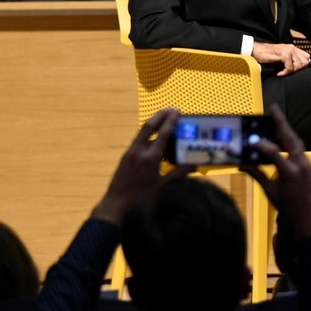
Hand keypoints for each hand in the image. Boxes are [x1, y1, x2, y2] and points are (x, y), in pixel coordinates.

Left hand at [93, 108, 188, 224]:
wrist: (116, 202)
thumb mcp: (161, 184)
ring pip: (142, 131)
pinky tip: (152, 133)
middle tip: (172, 109)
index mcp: (151, 158)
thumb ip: (178, 173)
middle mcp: (140, 151)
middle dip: (161, 115)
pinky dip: (147, 132)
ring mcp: (131, 152)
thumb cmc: (141, 196)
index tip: (178, 112)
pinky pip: (138, 139)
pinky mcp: (126, 155)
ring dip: (153, 121)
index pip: (163, 134)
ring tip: (163, 116)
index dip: (171, 121)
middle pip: (149, 126)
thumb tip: (194, 166)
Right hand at [243, 107, 310, 236]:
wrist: (309, 215)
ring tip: (277, 119)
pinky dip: (290, 140)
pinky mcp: (309, 164)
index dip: (261, 145)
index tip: (251, 140)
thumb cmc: (288, 206)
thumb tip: (242, 165)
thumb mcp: (270, 192)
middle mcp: (300, 164)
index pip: (274, 152)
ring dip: (287, 130)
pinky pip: (299, 148)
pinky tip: (283, 137)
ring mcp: (306, 163)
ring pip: (296, 141)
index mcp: (289, 172)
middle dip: (282, 123)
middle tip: (273, 110)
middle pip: (291, 139)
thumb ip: (257, 175)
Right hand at [254, 42, 310, 75]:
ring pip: (298, 65)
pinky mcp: (283, 55)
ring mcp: (288, 50)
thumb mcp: (281, 56)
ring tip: (283, 72)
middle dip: (298, 69)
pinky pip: (290, 67)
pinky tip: (279, 73)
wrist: (257, 50)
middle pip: (305, 61)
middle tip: (289, 72)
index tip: (294, 71)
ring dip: (291, 71)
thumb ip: (290, 59)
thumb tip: (298, 68)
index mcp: (293, 48)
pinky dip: (285, 72)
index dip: (303, 65)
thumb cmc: (268, 54)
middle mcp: (292, 48)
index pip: (307, 57)